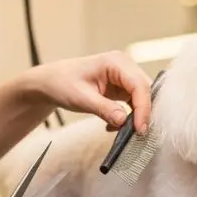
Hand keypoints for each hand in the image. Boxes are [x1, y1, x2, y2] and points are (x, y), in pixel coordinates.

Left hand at [24, 51, 152, 133]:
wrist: (52, 82)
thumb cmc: (63, 83)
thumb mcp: (82, 98)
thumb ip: (104, 109)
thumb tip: (124, 121)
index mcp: (116, 62)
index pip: (139, 85)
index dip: (143, 108)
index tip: (139, 129)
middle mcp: (125, 67)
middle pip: (145, 91)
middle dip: (143, 113)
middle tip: (137, 135)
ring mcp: (125, 78)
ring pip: (142, 99)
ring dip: (137, 117)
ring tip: (125, 132)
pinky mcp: (122, 89)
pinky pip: (134, 104)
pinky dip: (129, 117)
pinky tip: (115, 126)